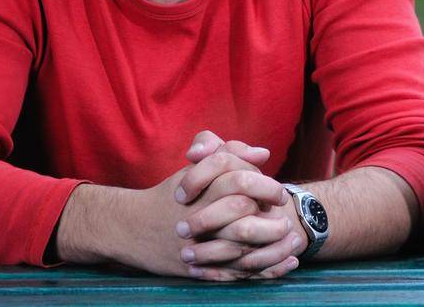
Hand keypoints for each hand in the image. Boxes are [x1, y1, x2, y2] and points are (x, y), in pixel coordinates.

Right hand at [52, 132, 291, 279]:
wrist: (132, 228)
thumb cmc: (171, 194)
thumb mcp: (196, 167)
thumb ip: (228, 152)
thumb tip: (262, 154)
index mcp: (201, 186)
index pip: (239, 178)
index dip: (264, 185)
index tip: (279, 192)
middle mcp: (200, 213)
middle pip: (242, 210)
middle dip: (269, 214)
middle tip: (285, 218)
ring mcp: (198, 242)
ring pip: (241, 244)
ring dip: (272, 244)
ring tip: (290, 241)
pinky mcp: (198, 267)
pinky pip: (237, 271)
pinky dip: (266, 270)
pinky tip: (285, 265)